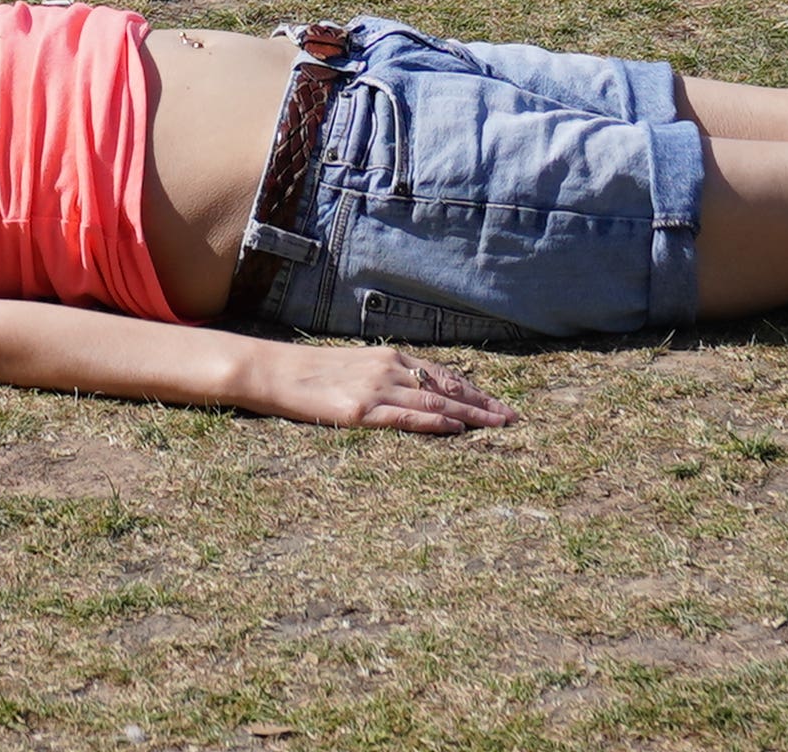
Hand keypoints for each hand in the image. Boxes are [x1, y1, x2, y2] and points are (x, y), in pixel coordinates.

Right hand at [238, 342, 514, 435]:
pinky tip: (457, 429)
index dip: (473, 390)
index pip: (442, 375)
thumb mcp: (355, 367)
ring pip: (435, 403)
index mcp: (388, 358)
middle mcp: (388, 369)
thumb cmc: (311, 373)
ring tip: (497, 426)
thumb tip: (414, 392)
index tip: (498, 403)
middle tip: (513, 417)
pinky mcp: (360, 412)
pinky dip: (436, 423)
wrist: (274, 371)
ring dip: (470, 415)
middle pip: (447, 388)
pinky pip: (406, 418)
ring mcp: (375, 390)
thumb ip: (385, 378)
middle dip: (483, 403)